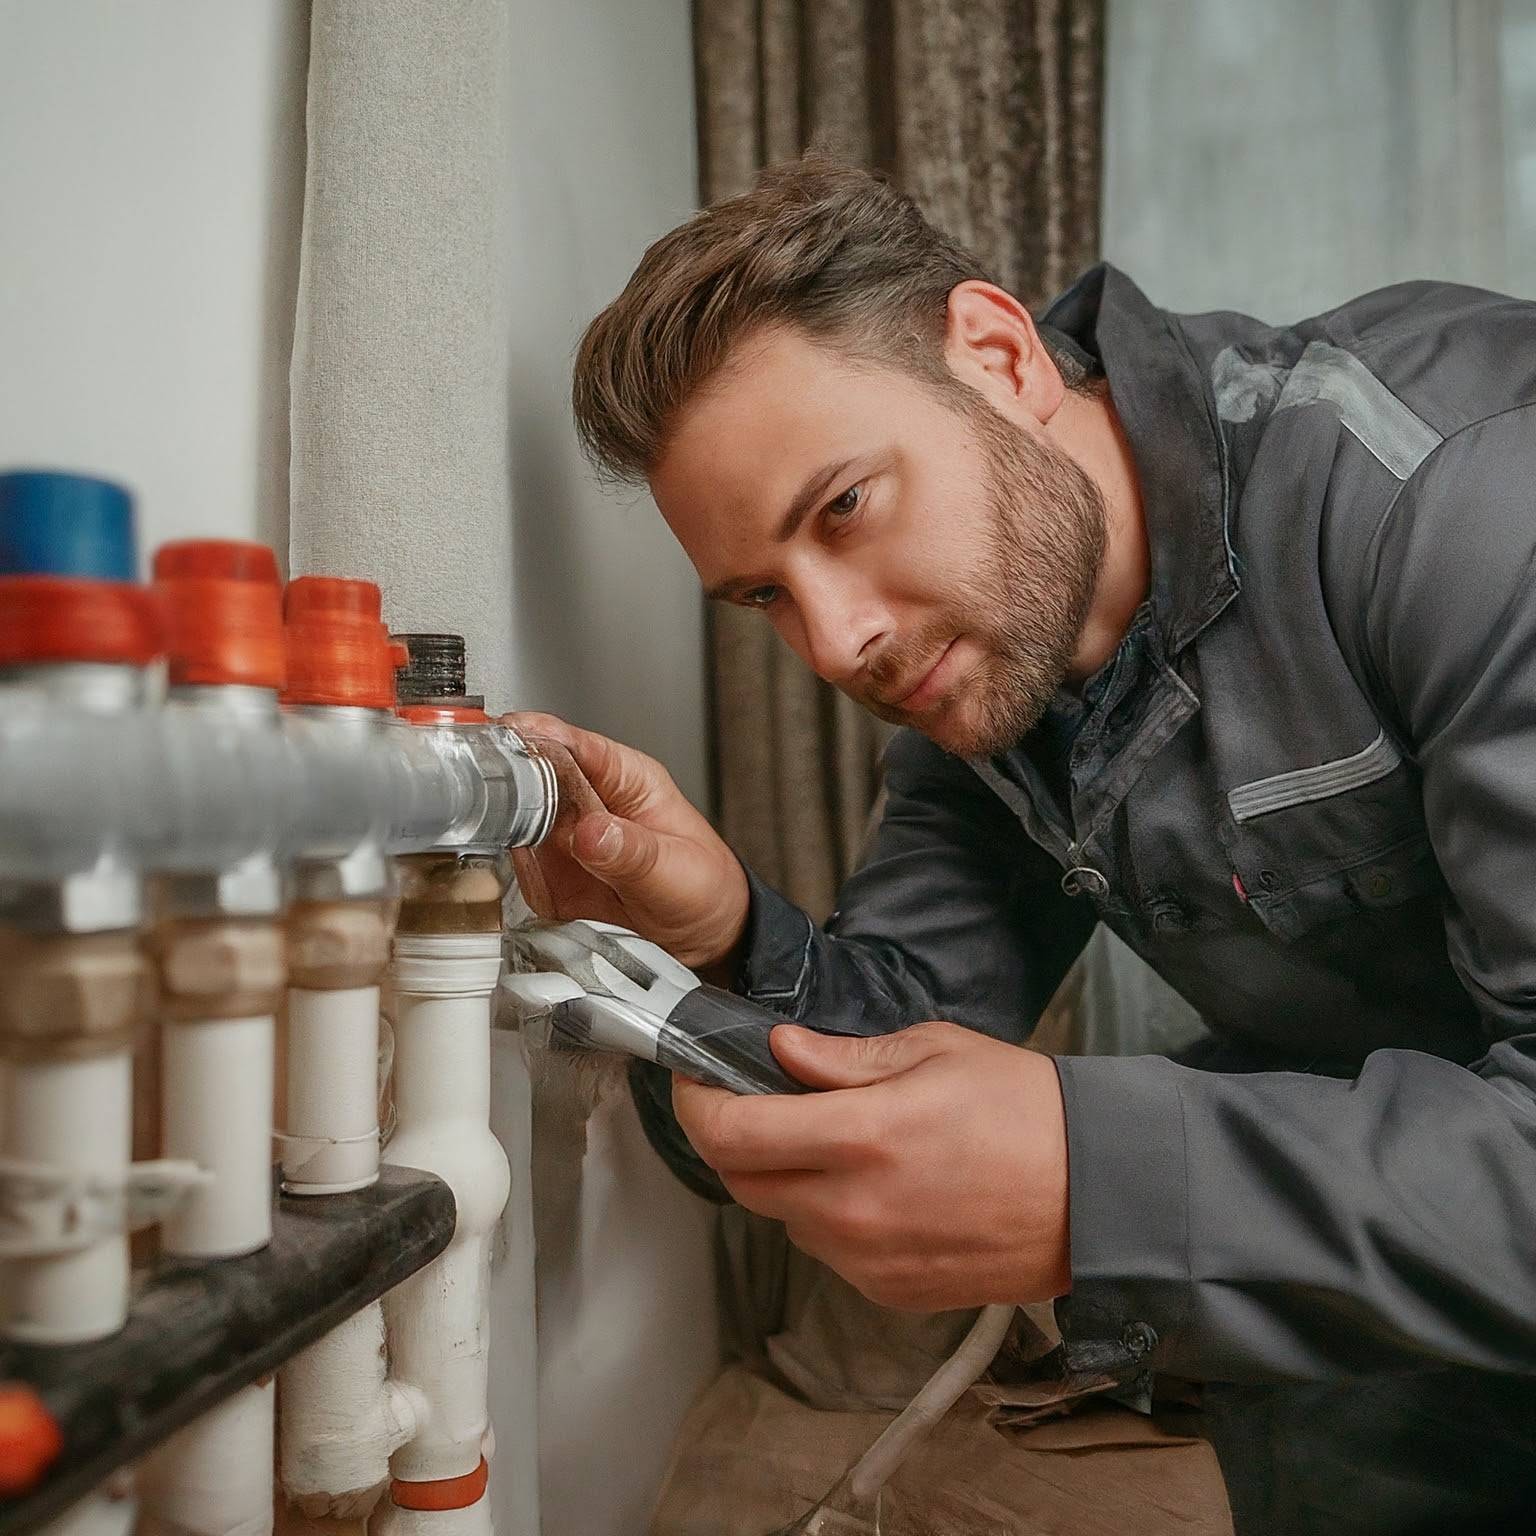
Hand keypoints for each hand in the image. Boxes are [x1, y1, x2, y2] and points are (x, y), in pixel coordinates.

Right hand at [501, 711, 749, 972]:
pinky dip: (514, 874)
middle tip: (494, 794)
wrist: (705, 936)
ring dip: (505, 829)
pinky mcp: (552, 876)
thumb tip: (590, 833)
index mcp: (627, 779)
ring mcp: (566, 840)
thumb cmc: (704, 888)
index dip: (539, 735)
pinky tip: (526, 881)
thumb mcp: (676, 872)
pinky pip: (520, 869)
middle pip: (535, 775)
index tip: (511, 735)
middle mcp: (589, 803)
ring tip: (511, 842)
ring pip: (517, 819)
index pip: (577, 745)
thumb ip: (632, 853)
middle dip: (510, 781)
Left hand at [673, 1022, 1070, 1311]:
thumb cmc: (1026, 1111)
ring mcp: (868, 1260)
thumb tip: (781, 1052)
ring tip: (836, 1142)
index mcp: (859, 1137)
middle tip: (759, 1103)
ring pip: (782, 1216)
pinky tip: (874, 1186)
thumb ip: (844, 1058)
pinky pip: (826, 1250)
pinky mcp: (889, 1291)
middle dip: (733, 1139)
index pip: (730, 1133)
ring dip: (784, 1178)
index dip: (695, 1104)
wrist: (1100, 1195)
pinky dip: (827, 1216)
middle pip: (741, 1180)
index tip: (697, 1081)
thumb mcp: (934, 1051)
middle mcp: (851, 1209)